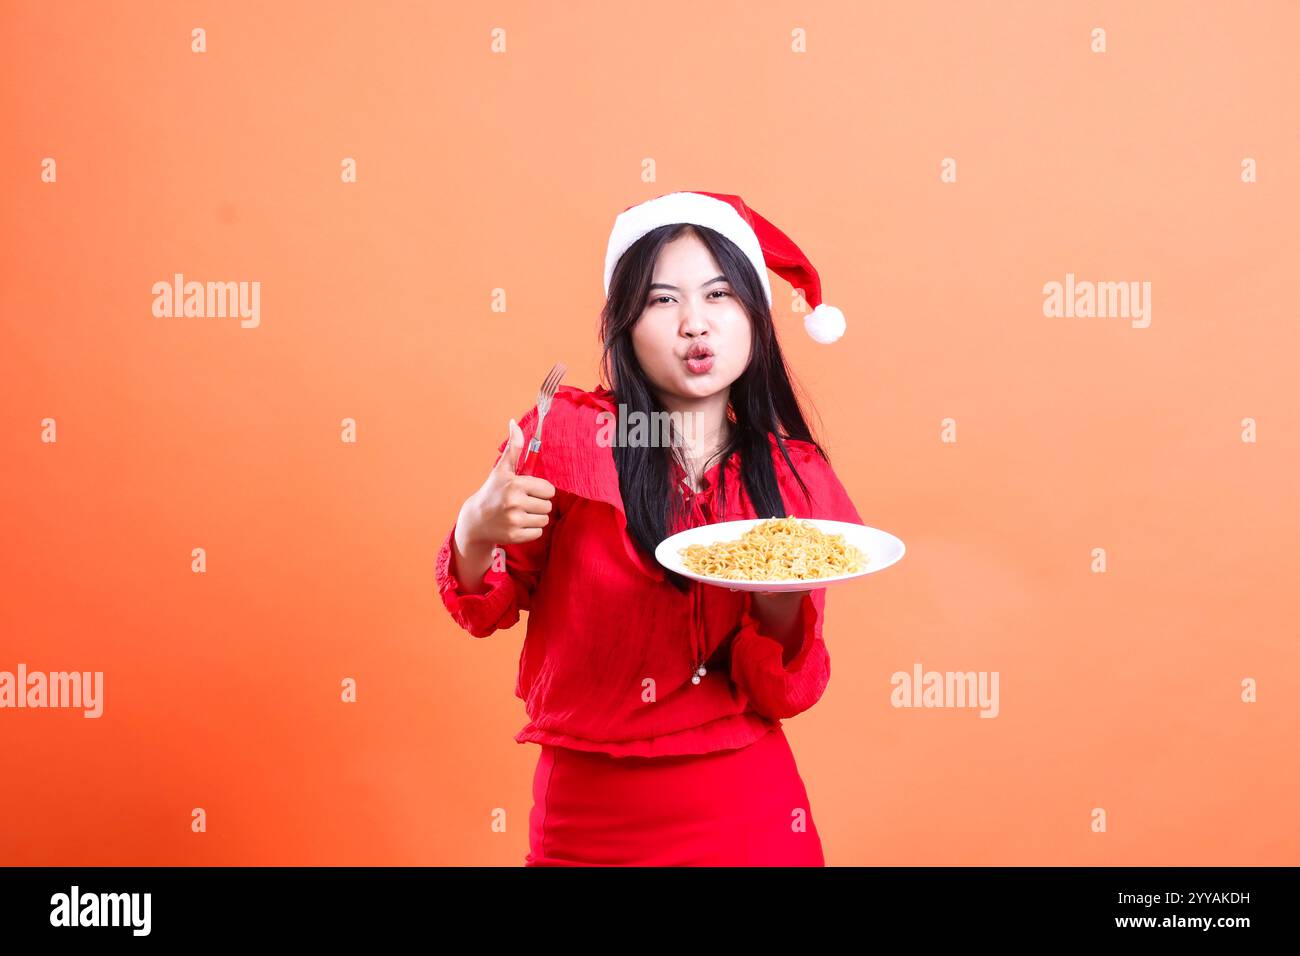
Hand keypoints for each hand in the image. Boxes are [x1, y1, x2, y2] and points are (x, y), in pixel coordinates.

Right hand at [456, 417, 556, 551]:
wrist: (476, 520)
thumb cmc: (493, 491)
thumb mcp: (502, 469)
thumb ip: (514, 447)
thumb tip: (514, 422)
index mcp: (515, 484)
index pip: (549, 489)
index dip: (540, 490)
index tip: (527, 490)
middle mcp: (515, 503)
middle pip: (548, 505)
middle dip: (538, 504)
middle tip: (521, 503)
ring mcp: (514, 521)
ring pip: (544, 519)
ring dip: (535, 517)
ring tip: (519, 513)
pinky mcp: (515, 536)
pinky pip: (538, 533)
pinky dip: (530, 530)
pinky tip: (517, 524)